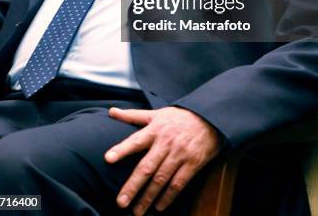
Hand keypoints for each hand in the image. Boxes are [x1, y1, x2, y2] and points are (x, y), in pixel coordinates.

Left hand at [104, 106, 221, 214]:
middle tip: (121, 202)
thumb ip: (133, 115)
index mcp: (155, 129)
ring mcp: (179, 154)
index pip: (135, 140)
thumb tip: (111, 111)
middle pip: (146, 167)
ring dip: (148, 197)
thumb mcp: (156, 113)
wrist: (208, 118)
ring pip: (161, 179)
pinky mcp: (192, 163)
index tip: (108, 159)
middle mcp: (165, 143)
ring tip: (137, 211)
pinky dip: (168, 196)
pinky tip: (159, 206)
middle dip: (133, 186)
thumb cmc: (178, 117)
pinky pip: (178, 183)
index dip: (122, 149)